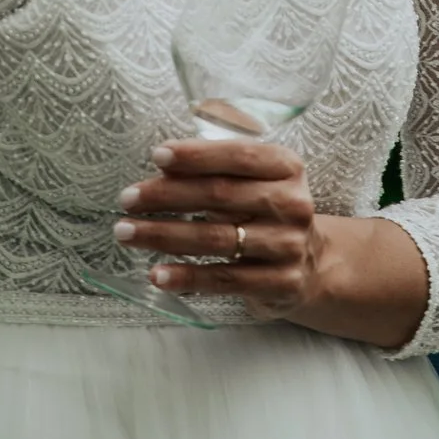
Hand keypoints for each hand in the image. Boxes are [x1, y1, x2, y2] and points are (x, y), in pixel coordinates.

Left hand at [114, 137, 326, 319]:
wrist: (312, 264)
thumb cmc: (265, 212)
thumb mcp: (255, 181)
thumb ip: (217, 170)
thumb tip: (162, 166)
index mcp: (287, 168)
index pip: (239, 156)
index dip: (197, 155)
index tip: (156, 156)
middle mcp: (293, 204)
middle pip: (220, 195)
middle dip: (166, 195)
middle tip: (127, 199)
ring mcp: (289, 246)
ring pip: (215, 238)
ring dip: (163, 235)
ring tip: (126, 232)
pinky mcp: (281, 283)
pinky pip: (224, 279)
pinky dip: (186, 276)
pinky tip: (156, 275)